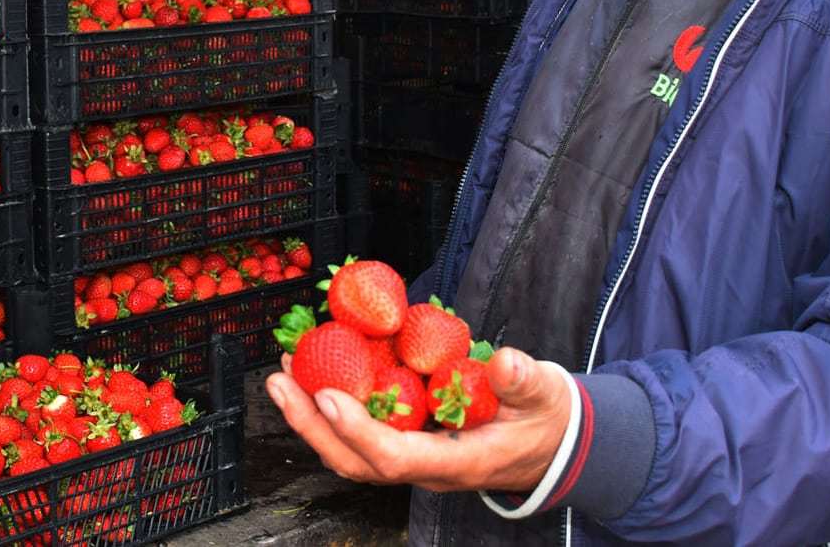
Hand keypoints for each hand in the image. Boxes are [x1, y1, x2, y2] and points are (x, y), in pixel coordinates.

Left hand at [265, 347, 573, 492]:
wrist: (549, 442)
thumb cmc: (545, 418)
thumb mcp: (545, 395)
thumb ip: (526, 381)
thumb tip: (507, 363)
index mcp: (459, 461)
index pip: (397, 457)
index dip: (358, 431)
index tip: (327, 396)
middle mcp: (426, 466)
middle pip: (357, 462)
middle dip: (312, 426)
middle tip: (280, 382)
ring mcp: (412, 456)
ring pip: (350, 451)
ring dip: (311, 416)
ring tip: (283, 375)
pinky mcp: (406, 439)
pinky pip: (360, 431)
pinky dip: (330, 406)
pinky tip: (314, 372)